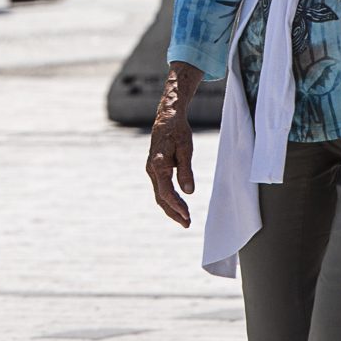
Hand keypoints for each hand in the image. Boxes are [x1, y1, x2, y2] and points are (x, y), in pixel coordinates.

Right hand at [147, 63, 201, 226]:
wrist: (167, 117)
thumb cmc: (177, 131)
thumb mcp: (186, 149)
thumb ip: (186, 171)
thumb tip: (189, 192)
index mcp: (158, 164)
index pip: (166, 191)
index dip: (176, 205)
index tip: (187, 215)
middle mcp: (152, 168)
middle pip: (161, 197)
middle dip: (174, 212)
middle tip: (187, 224)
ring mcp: (151, 169)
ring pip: (160, 194)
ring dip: (171, 208)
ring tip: (185, 219)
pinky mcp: (155, 168)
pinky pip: (161, 188)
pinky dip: (169, 199)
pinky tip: (178, 204)